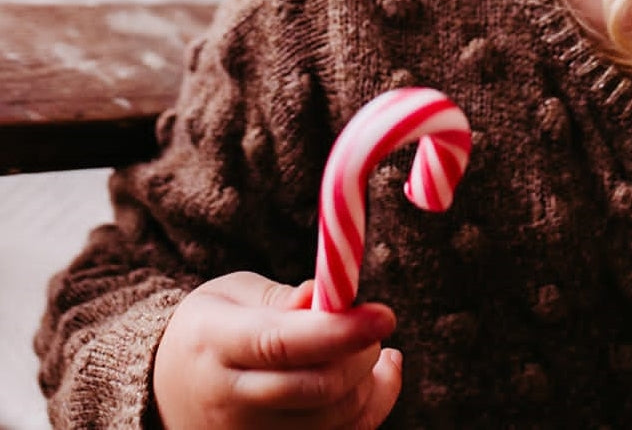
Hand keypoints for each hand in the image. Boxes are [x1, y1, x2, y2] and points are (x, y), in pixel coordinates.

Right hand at [152, 272, 400, 428]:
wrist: (164, 391)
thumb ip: (280, 298)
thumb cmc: (211, 328)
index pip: (282, 344)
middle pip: (316, 388)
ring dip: (370, 381)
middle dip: (362, 353)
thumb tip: (322, 296)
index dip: (339, 331)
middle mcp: (229, 401)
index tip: (385, 314)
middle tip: (377, 322)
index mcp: (215, 344)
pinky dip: (369, 408)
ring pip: (333, 419)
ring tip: (373, 347)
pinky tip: (375, 377)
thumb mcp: (233, 294)